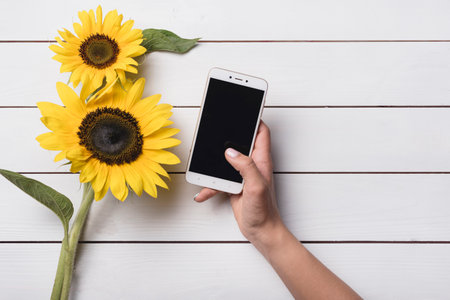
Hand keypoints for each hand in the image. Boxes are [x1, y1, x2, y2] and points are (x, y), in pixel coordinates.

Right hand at [194, 121, 283, 242]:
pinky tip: (202, 192)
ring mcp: (243, 176)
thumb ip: (245, 166)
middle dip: (228, 136)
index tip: (244, 110)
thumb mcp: (256, 186)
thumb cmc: (264, 212)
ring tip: (202, 162)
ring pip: (226, 161)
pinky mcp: (234, 186)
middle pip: (241, 142)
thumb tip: (230, 152)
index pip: (261, 133)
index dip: (255, 120)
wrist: (261, 232)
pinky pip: (219, 180)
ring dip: (214, 163)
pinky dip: (210, 185)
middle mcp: (253, 165)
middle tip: (216, 130)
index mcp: (261, 161)